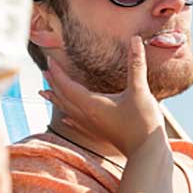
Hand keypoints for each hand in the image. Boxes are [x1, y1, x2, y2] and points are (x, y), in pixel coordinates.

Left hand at [39, 36, 165, 155]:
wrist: (148, 153)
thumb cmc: (143, 123)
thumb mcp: (140, 90)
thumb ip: (136, 64)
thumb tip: (135, 39)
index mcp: (91, 104)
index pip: (67, 86)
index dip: (57, 72)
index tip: (49, 60)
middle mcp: (87, 115)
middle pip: (64, 97)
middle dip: (54, 83)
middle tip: (45, 70)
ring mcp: (92, 125)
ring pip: (68, 110)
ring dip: (56, 99)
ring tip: (44, 92)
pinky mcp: (99, 132)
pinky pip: (78, 122)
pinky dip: (68, 116)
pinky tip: (66, 119)